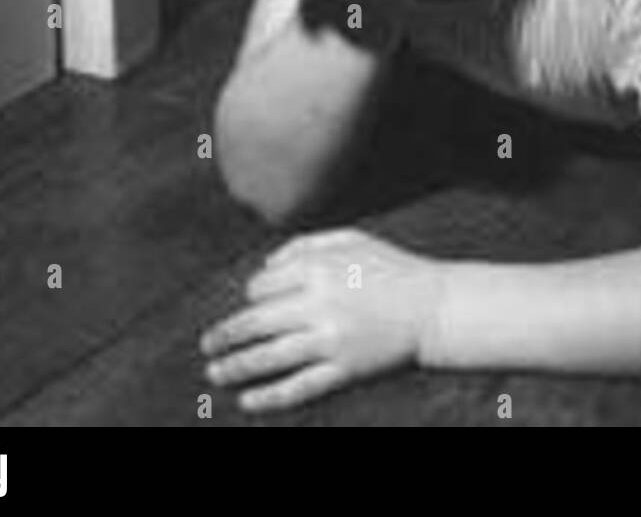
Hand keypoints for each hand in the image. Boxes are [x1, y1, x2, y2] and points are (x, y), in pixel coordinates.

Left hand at [201, 228, 446, 411]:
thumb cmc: (391, 268)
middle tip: (206, 345)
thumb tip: (263, 268)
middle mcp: (319, 304)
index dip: (250, 296)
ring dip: (235, 367)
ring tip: (215, 373)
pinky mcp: (344, 370)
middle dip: (226, 335)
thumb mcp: (351, 239)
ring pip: (269, 358)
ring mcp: (331, 340)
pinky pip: (299, 387)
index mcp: (318, 268)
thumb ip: (304, 245)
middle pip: (256, 323)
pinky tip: (248, 401)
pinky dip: (270, 396)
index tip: (251, 304)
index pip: (262, 287)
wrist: (434, 306)